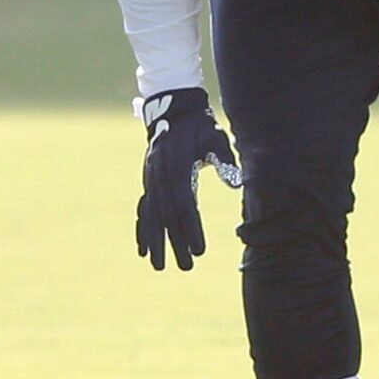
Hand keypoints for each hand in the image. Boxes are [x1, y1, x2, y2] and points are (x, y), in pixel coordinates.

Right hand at [136, 86, 239, 269]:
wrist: (174, 110)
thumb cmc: (200, 126)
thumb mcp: (216, 137)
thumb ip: (225, 159)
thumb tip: (236, 182)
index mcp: (177, 168)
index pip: (185, 206)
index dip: (191, 229)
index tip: (200, 250)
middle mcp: (159, 176)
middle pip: (167, 217)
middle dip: (175, 244)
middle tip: (185, 268)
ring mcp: (150, 180)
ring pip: (151, 216)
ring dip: (155, 242)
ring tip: (158, 266)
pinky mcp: (148, 181)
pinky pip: (144, 210)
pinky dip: (143, 230)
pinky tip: (142, 249)